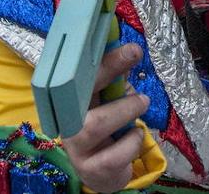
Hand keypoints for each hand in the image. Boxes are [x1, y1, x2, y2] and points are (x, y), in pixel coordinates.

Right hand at [60, 43, 149, 193]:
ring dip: (126, 109)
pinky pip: (115, 153)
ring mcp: (76, 146)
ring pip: (97, 123)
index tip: (112, 36)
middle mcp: (67, 120)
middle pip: (79, 90)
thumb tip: (128, 51)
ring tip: (142, 103)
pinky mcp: (90, 169)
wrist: (103, 173)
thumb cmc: (108, 130)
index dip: (93, 53)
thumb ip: (115, 82)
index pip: (77, 71)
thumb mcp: (110, 102)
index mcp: (71, 100)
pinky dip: (132, 141)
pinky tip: (134, 135)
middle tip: (134, 51)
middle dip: (108, 67)